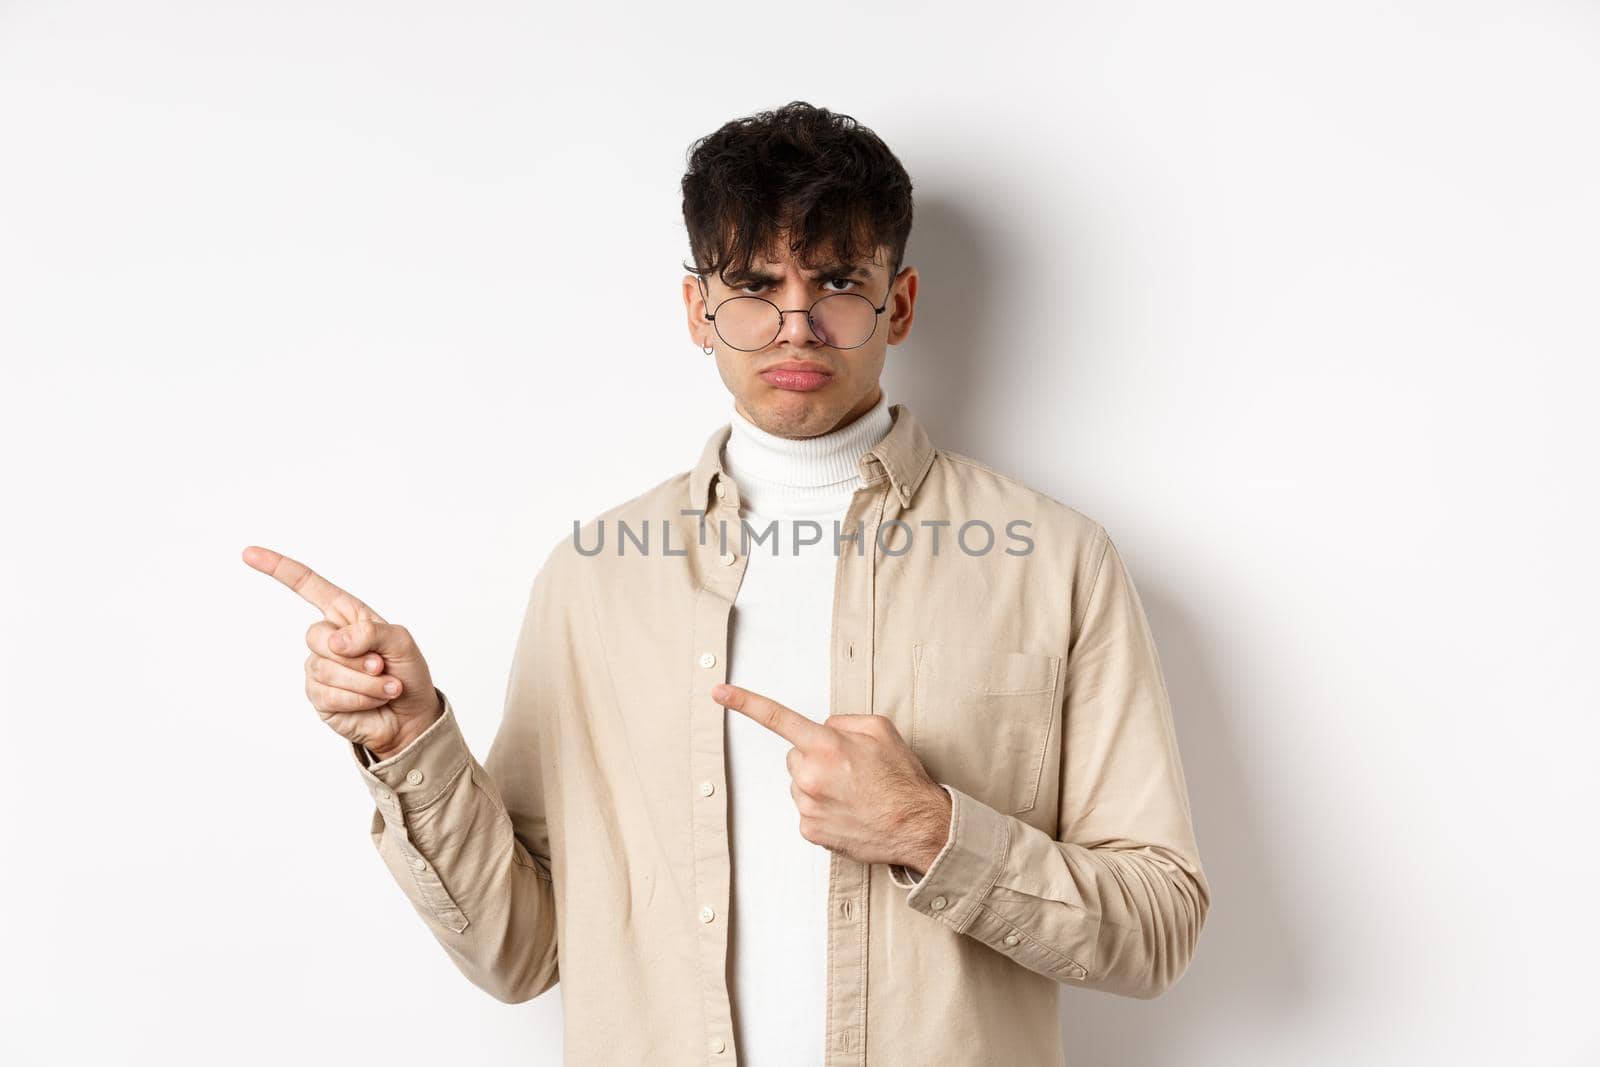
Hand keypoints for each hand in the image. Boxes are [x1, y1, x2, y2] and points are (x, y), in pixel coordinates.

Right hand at [242, 545, 441, 759]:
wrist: (411, 715)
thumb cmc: (407, 671)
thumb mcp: (401, 642)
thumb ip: (372, 632)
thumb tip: (335, 640)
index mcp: (345, 614)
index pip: (307, 586)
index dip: (278, 569)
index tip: (248, 553)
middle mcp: (328, 638)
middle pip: (316, 635)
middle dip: (355, 655)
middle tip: (381, 665)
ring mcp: (319, 668)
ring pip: (325, 669)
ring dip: (364, 681)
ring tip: (386, 686)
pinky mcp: (319, 697)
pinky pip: (329, 695)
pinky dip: (359, 698)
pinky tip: (373, 700)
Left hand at [710, 683, 952, 871]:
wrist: (918, 827)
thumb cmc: (902, 779)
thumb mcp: (881, 730)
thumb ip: (843, 721)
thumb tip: (823, 728)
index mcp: (826, 745)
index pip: (777, 718)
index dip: (745, 702)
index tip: (719, 692)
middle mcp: (810, 776)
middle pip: (794, 756)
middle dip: (814, 757)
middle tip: (848, 769)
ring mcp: (807, 806)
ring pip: (799, 784)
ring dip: (818, 784)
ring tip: (853, 793)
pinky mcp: (810, 831)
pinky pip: (806, 810)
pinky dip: (823, 809)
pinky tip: (848, 811)